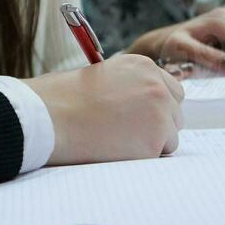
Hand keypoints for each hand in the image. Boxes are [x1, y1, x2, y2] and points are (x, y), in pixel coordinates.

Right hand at [21, 55, 183, 165]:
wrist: (49, 116)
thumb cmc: (62, 97)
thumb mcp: (100, 77)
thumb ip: (127, 87)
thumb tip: (139, 109)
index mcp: (143, 66)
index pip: (171, 90)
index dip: (155, 106)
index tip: (138, 115)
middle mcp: (157, 87)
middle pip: (175, 114)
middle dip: (157, 125)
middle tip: (126, 132)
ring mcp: (159, 115)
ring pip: (170, 138)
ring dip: (149, 143)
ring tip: (115, 140)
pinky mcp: (154, 142)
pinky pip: (157, 156)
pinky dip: (139, 157)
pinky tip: (114, 149)